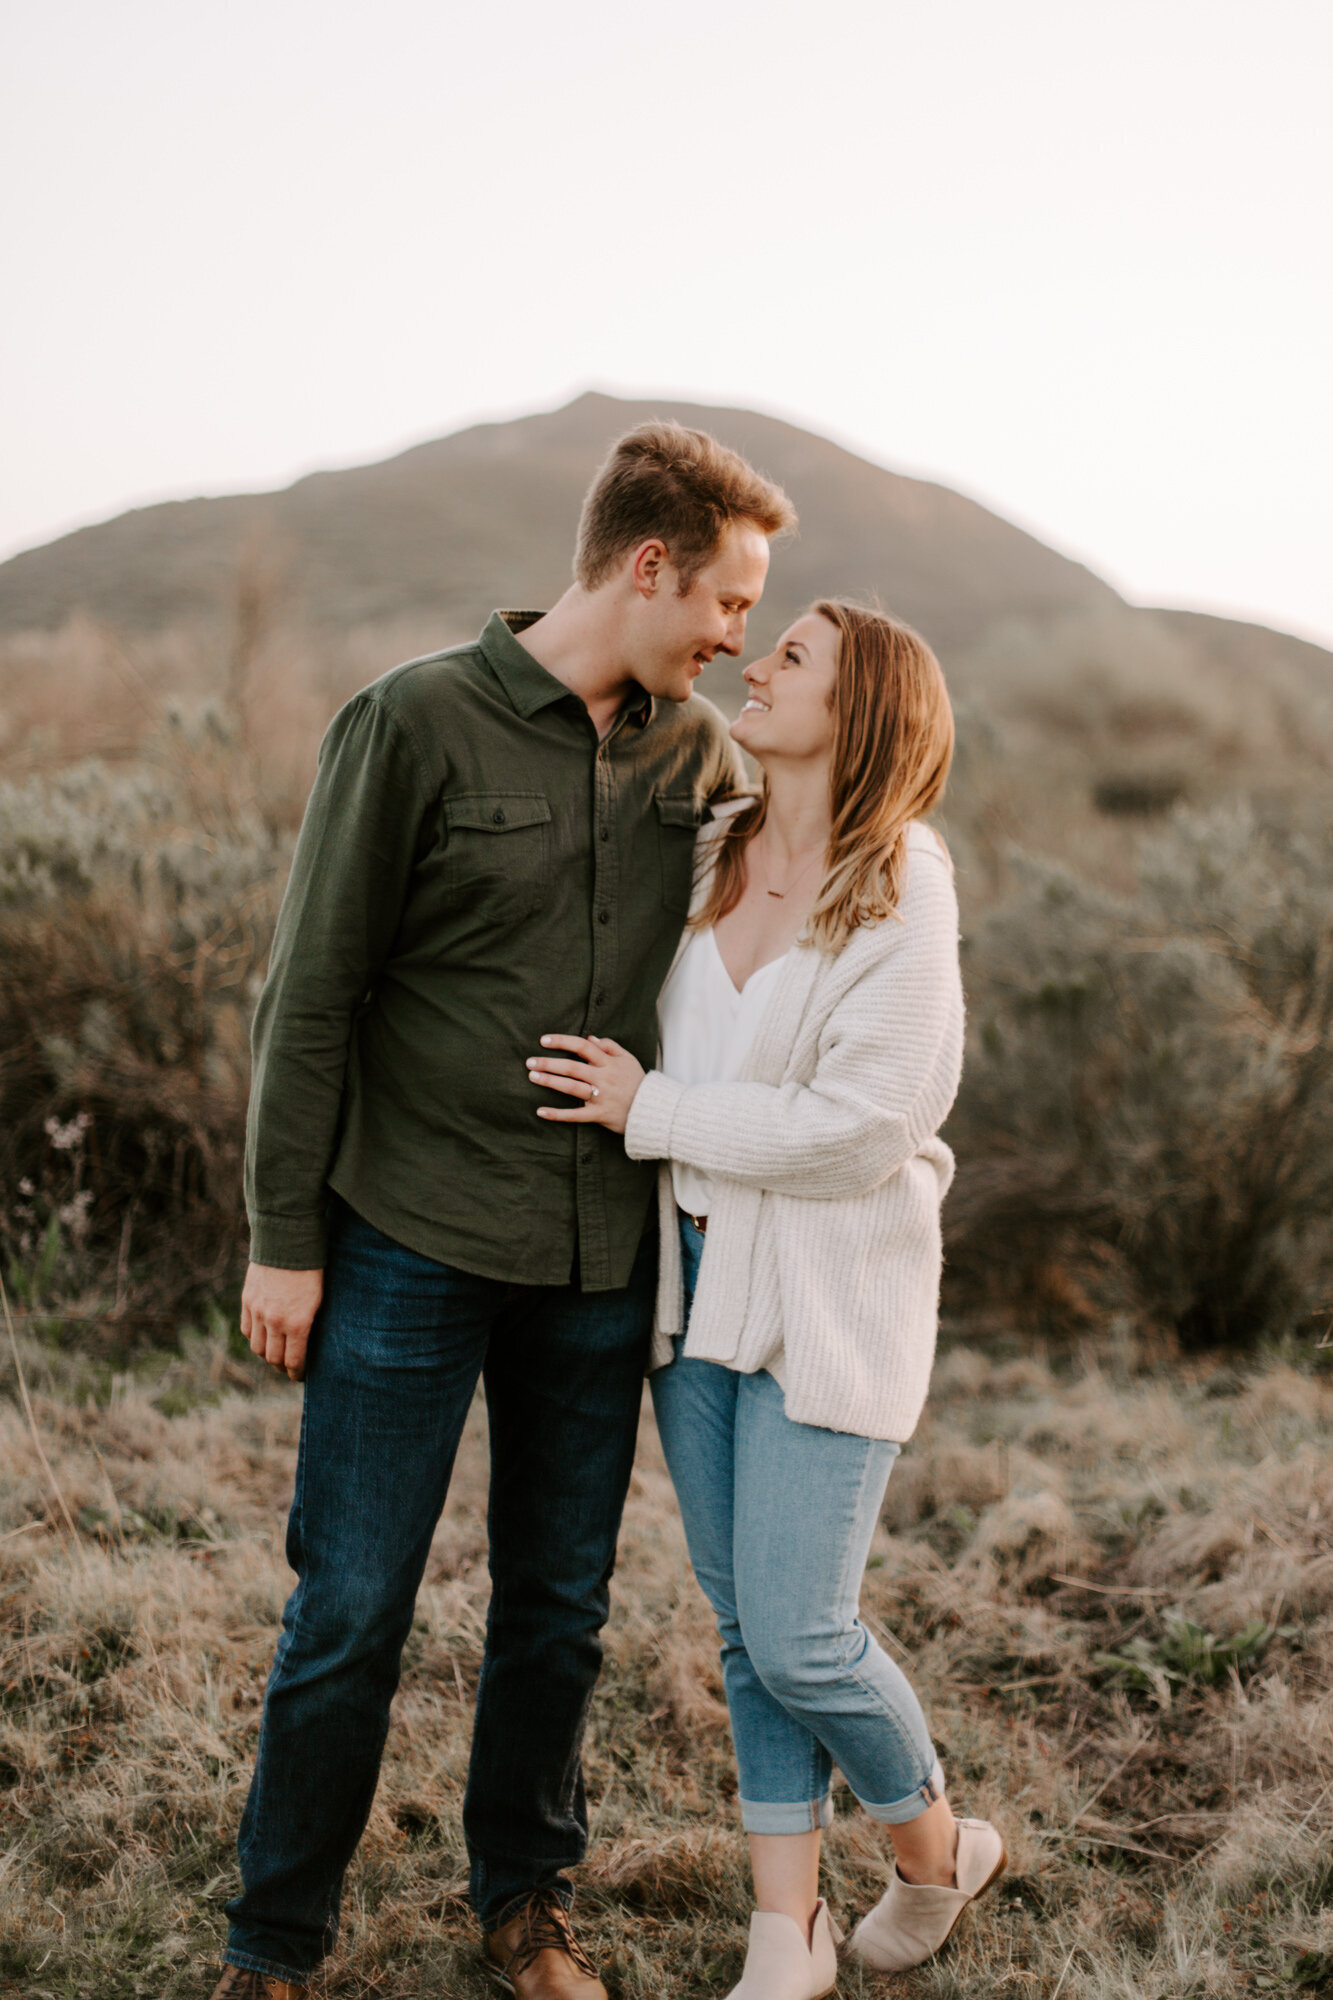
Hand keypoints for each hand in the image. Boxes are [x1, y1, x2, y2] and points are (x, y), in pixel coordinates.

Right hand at [240, 1262, 322, 1381]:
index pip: (294, 1360)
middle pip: (273, 1358)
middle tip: (288, 1368)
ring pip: (257, 1347)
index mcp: (298, 1323)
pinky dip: (255, 1338)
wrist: (288, 1242)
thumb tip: (305, 1344)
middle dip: (282, 1367)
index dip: (296, 1373)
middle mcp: (275, 1321)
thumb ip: (307, 1324)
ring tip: (275, 1354)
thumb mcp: (317, 1300)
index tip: (300, 1376)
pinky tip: (263, 1337)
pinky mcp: (247, 1301)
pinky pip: (247, 1330)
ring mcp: (258, 1312)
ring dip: (267, 1354)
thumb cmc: (311, 1271)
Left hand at [526, 1034, 644, 1134]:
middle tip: (530, 1061)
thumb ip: (610, 1047)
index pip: (583, 1047)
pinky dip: (557, 1114)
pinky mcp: (599, 1115)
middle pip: (572, 1067)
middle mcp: (603, 1078)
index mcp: (609, 1063)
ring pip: (571, 1088)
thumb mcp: (628, 1060)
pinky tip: (541, 1111)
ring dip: (550, 1081)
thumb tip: (589, 1037)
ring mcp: (601, 1097)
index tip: (544, 1040)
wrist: (653, 1110)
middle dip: (549, 1063)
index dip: (563, 1041)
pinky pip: (575, 1115)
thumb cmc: (638, 1082)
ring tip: (532, 1077)